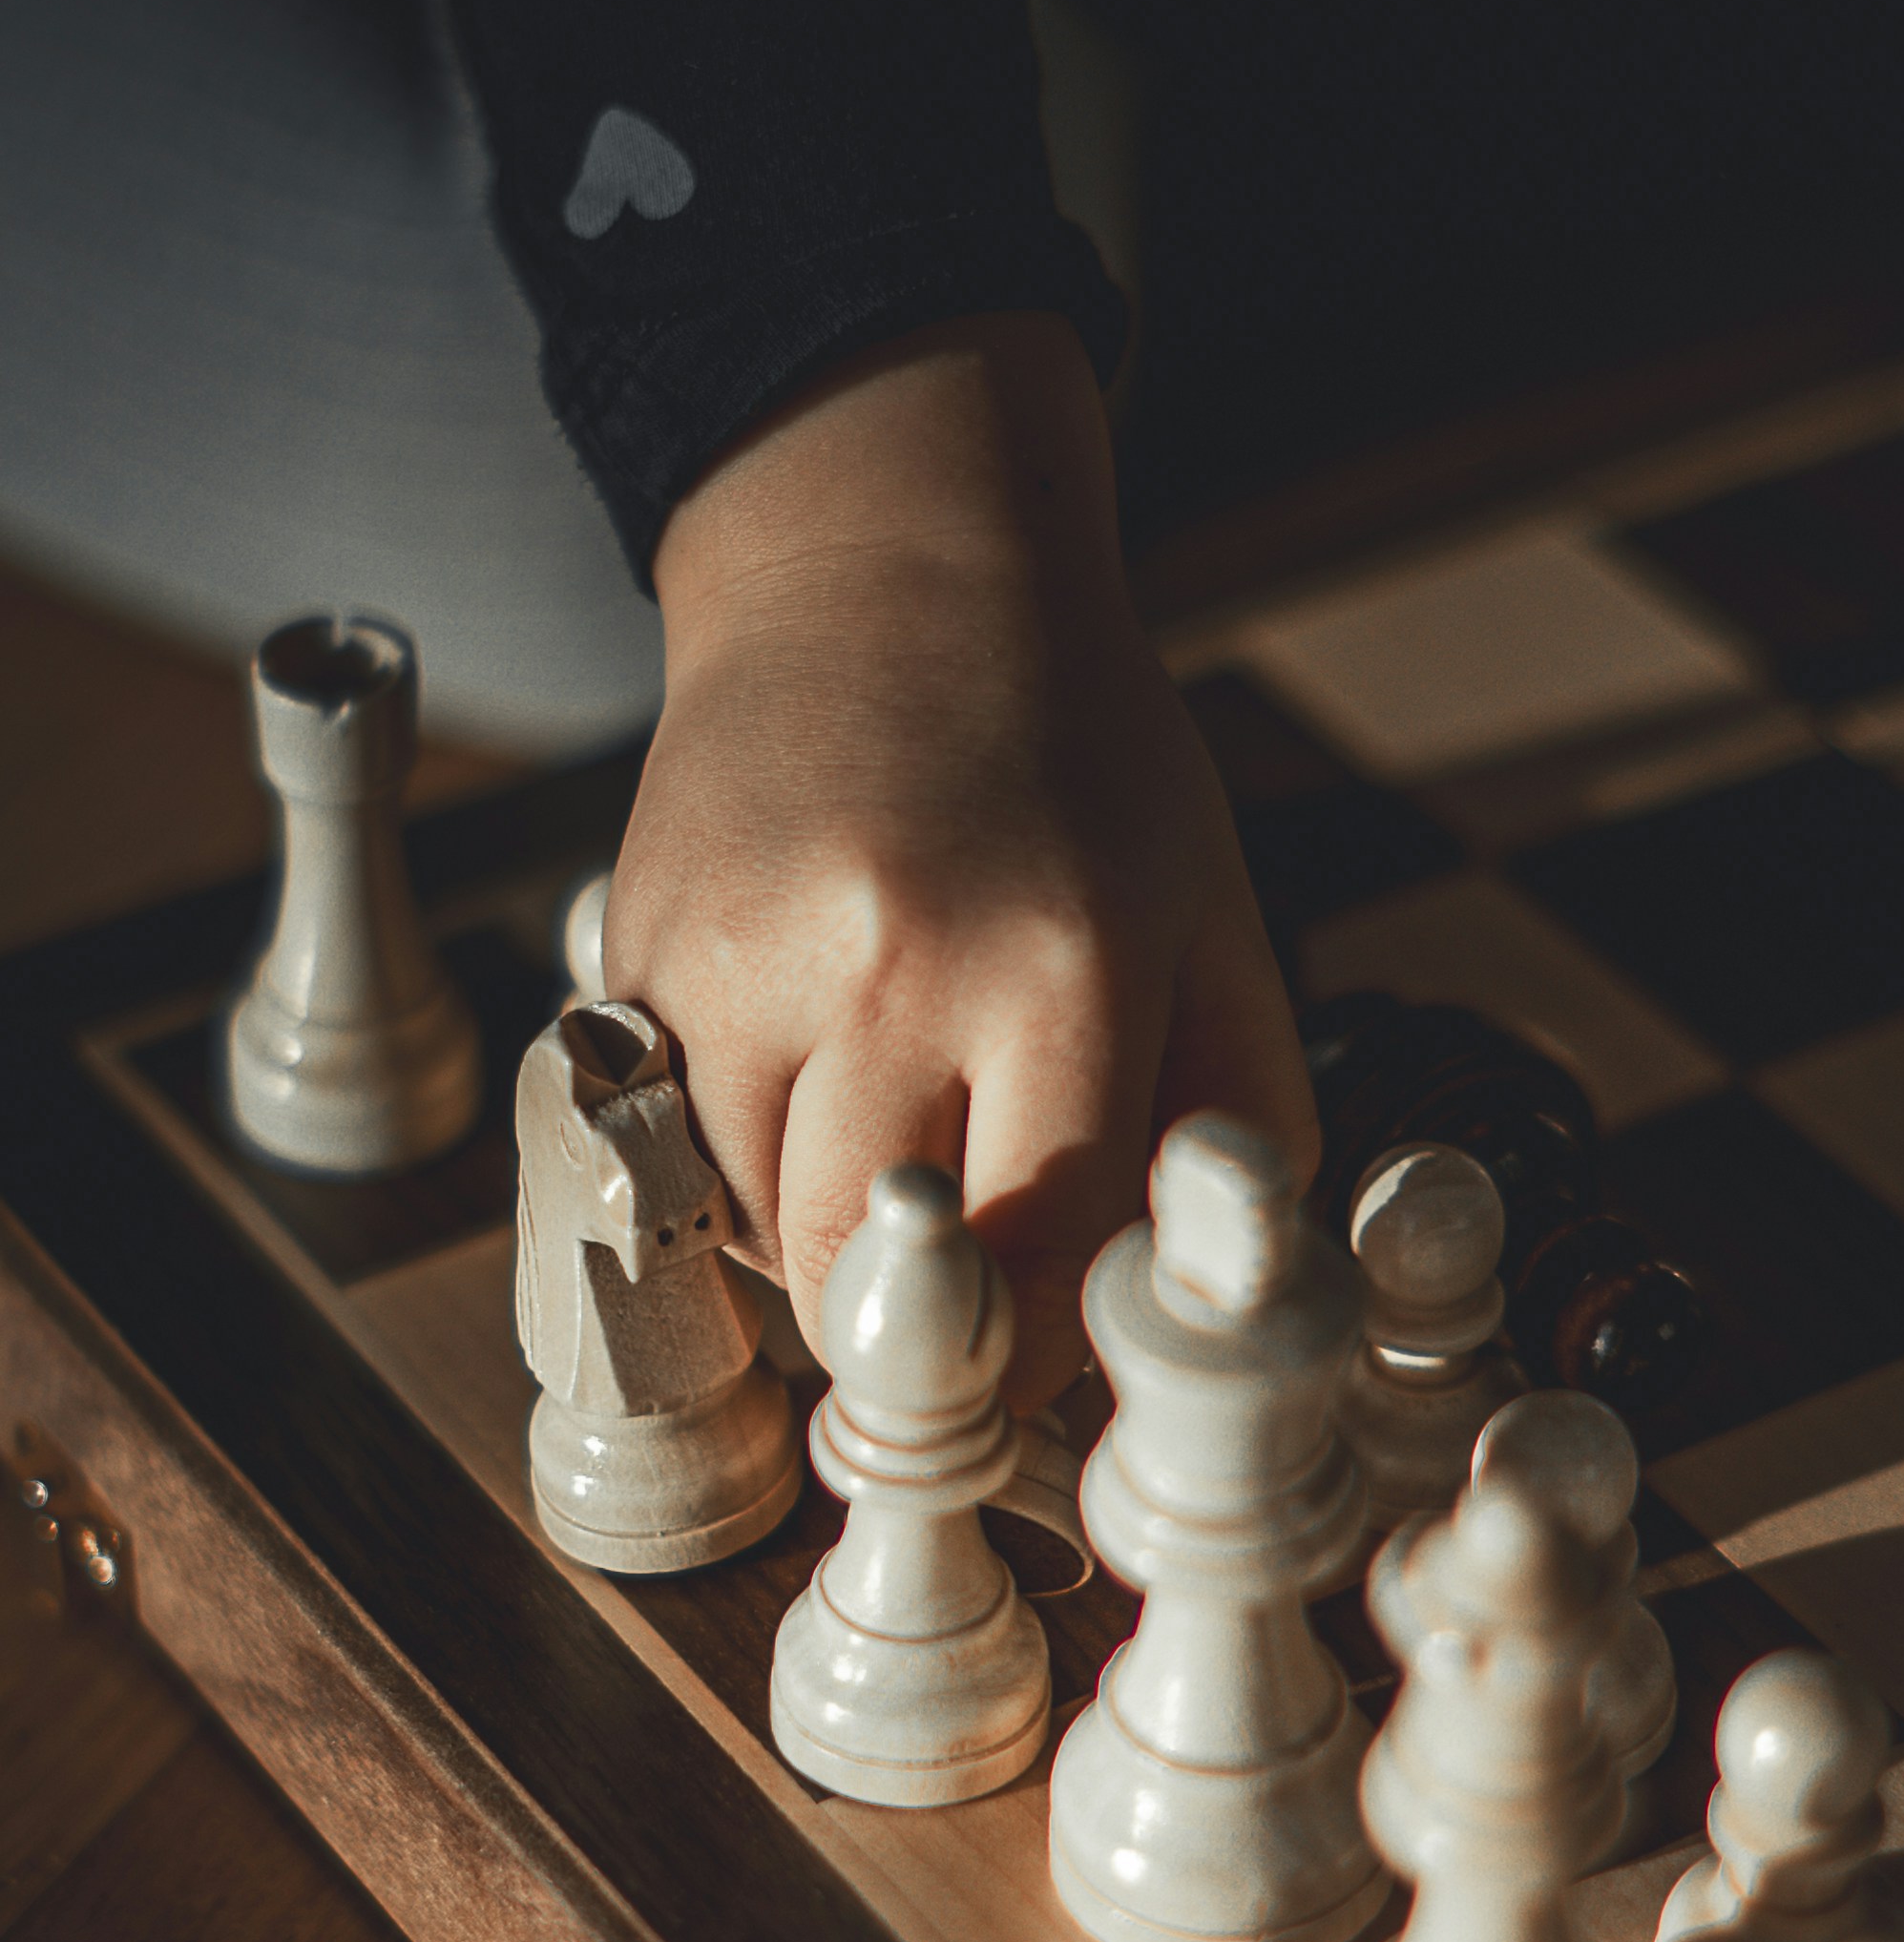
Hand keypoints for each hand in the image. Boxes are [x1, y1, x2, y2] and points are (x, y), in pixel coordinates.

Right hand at [606, 316, 1313, 1406]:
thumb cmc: (1079, 764)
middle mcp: (885, 966)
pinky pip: (683, 1154)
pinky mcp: (636, 955)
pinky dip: (748, 1166)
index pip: (1032, 1260)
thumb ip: (1229, 1121)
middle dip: (912, 1333)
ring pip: (756, 1234)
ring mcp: (738, 961)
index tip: (1041, 1370)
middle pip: (861, 1285)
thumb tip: (1191, 1317)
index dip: (1034, 1358)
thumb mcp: (1214, 919)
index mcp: (1058, 964)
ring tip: (894, 1129)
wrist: (881, 571)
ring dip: (822, 1246)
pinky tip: (814, 1071)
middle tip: (959, 1299)